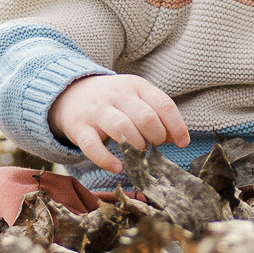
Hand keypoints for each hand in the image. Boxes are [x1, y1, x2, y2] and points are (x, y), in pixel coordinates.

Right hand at [48, 74, 188, 172]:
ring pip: (122, 128)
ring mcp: (97, 110)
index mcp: (136, 86)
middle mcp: (117, 95)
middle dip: (157, 138)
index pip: (164, 105)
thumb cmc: (114, 100)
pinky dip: (106, 159)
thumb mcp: (136, 96)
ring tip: (140, 153)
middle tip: (154, 146)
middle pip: (146, 118)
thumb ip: (156, 113)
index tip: (182, 143)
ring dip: (137, 146)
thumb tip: (178, 139)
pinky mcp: (79, 128)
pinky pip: (92, 146)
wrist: (70, 93)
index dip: (177, 126)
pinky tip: (118, 166)